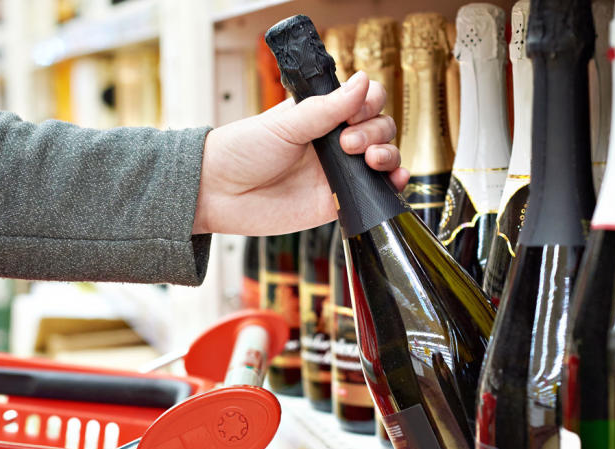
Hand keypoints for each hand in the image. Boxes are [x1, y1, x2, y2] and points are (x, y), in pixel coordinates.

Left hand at [193, 71, 408, 234]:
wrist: (220, 193)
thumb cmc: (242, 151)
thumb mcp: (285, 123)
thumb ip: (327, 107)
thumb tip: (362, 80)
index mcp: (322, 115)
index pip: (364, 100)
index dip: (368, 103)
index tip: (353, 113)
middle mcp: (335, 141)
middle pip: (380, 127)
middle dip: (374, 131)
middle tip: (346, 142)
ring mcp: (339, 171)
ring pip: (385, 156)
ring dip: (389, 153)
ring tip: (369, 160)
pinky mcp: (339, 201)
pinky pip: (376, 192)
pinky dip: (394, 184)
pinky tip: (394, 178)